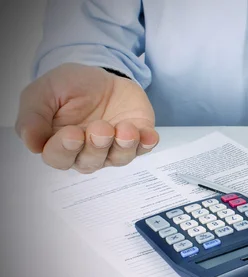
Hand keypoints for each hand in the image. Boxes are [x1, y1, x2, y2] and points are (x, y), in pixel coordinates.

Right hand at [16, 63, 157, 172]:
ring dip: (123, 146)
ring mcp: (114, 148)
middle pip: (90, 161)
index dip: (65, 149)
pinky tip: (148, 135)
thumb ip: (33, 116)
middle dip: (96, 146)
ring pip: (119, 158)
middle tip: (100, 128)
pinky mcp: (138, 138)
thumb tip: (32, 143)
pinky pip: (144, 148)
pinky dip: (147, 143)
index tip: (72, 134)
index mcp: (59, 144)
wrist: (102, 76)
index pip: (58, 157)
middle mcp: (87, 152)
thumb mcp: (44, 93)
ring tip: (125, 129)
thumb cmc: (70, 87)